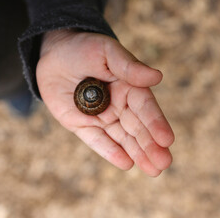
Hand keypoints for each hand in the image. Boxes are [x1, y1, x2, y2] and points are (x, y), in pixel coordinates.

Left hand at [37, 29, 173, 176]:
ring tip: (153, 170)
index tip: (167, 140)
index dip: (156, 123)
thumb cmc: (83, 48)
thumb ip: (129, 67)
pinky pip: (97, 141)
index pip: (145, 107)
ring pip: (122, 138)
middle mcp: (118, 104)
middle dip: (151, 145)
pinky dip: (110, 152)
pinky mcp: (82, 125)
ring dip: (137, 153)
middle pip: (137, 127)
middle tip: (164, 164)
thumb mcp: (106, 51)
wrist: (52, 54)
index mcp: (129, 86)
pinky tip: (125, 164)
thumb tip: (157, 77)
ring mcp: (101, 117)